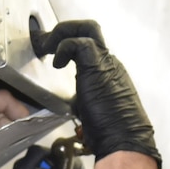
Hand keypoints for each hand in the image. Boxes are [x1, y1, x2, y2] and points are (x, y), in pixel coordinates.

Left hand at [28, 14, 158, 168]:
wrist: (124, 140)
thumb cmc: (110, 133)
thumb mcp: (91, 111)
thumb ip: (82, 100)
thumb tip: (70, 106)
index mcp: (108, 72)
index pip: (89, 46)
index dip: (68, 45)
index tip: (52, 53)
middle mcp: (109, 62)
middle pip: (89, 29)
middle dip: (65, 30)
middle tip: (44, 43)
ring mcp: (105, 62)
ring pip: (86, 29)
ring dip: (62, 33)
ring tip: (46, 47)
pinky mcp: (97, 65)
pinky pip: (78, 43)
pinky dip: (63, 48)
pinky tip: (56, 64)